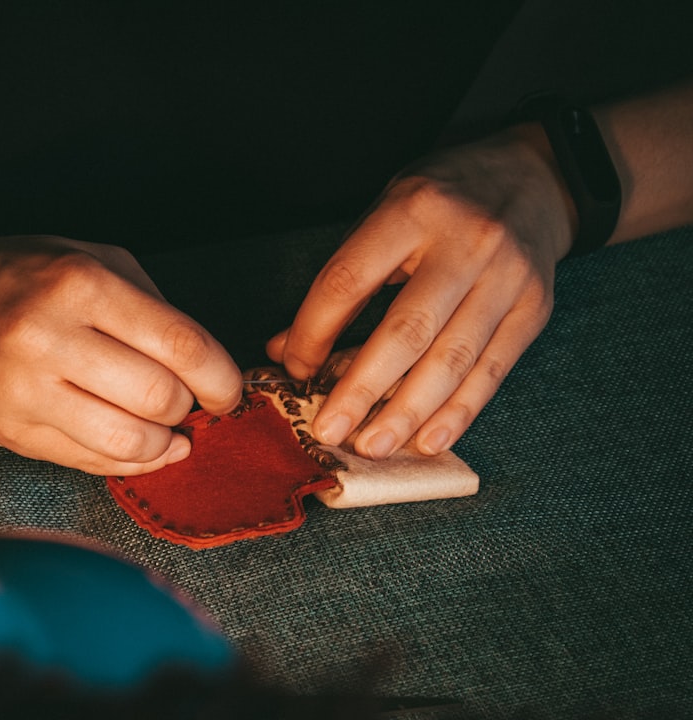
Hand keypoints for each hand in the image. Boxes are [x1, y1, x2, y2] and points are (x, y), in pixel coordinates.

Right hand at [0, 234, 241, 474]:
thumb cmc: (10, 272)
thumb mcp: (87, 257)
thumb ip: (150, 305)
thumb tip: (203, 366)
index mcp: (77, 285)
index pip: (180, 345)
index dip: (220, 377)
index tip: (227, 388)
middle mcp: (47, 339)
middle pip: (159, 398)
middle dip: (189, 406)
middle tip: (187, 400)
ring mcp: (23, 392)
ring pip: (128, 443)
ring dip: (163, 442)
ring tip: (167, 428)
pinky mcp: (8, 432)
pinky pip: (90, 463)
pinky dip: (129, 461)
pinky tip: (141, 446)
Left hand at [266, 125, 574, 458]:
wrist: (534, 176)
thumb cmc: (441, 200)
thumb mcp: (385, 214)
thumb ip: (342, 279)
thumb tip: (285, 349)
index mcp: (412, 210)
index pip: (349, 281)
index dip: (315, 331)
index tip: (294, 370)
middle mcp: (465, 243)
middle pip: (405, 330)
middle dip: (362, 388)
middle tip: (329, 431)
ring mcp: (507, 278)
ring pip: (452, 359)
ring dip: (407, 412)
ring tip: (372, 447)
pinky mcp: (535, 308)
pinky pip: (491, 371)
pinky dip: (458, 411)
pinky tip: (427, 441)